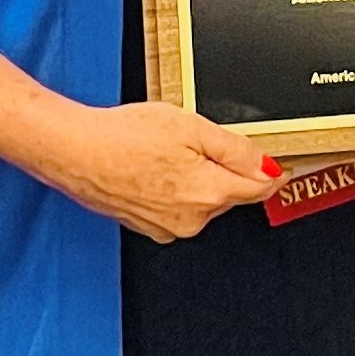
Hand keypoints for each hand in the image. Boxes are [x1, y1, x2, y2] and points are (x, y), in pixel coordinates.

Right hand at [0, 54, 273, 239]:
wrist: (74, 151)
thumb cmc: (124, 136)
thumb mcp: (192, 128)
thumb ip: (236, 150)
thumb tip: (268, 168)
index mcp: (209, 195)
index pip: (258, 189)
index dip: (271, 172)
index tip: (280, 163)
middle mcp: (191, 220)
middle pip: (229, 194)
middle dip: (225, 169)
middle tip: (200, 139)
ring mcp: (167, 227)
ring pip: (201, 200)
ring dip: (196, 178)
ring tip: (167, 150)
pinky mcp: (147, 226)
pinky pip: (175, 206)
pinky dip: (172, 188)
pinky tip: (152, 166)